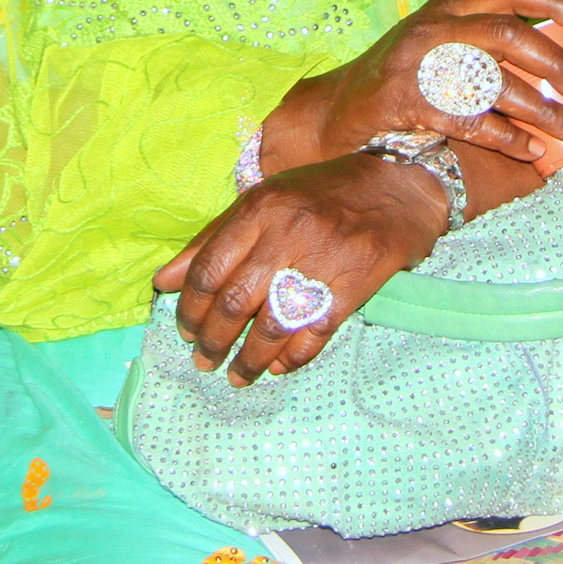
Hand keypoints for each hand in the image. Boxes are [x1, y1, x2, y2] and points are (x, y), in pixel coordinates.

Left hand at [150, 154, 447, 386]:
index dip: (190, 308)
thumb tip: (163, 282)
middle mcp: (287, 234)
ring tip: (236, 376)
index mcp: (259, 209)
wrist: (399, 186)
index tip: (184, 330)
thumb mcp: (262, 201)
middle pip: (235, 302)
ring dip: (248, 360)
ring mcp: (322, 262)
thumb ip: (212, 240)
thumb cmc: (321, 194)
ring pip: (271, 326)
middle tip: (204, 359)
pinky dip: (291, 358)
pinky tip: (277, 367)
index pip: (209, 269)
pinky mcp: (353, 287)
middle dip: (212, 340)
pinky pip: (313, 334)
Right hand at [261, 0, 562, 174]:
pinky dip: (506, 136)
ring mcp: (417, 63)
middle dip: (555, 63)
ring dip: (539, 107)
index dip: (556, 0)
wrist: (333, 114)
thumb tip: (554, 65)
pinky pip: (469, 119)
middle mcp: (433, 28)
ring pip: (493, 79)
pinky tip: (529, 150)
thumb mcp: (435, 46)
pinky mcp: (406, 102)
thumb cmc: (398, 84)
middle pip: (509, 34)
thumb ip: (479, 44)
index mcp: (447, 9)